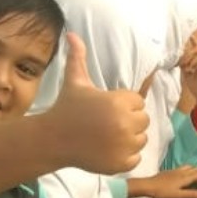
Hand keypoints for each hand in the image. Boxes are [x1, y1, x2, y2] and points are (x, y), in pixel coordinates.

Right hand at [45, 33, 149, 173]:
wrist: (52, 139)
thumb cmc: (66, 108)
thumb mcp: (75, 81)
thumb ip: (78, 57)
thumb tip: (72, 33)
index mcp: (119, 103)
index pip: (138, 102)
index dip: (123, 104)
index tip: (106, 107)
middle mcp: (125, 124)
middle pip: (143, 120)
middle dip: (128, 120)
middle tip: (106, 122)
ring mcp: (124, 146)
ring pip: (141, 139)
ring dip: (129, 138)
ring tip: (107, 135)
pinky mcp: (121, 164)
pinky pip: (136, 158)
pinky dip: (125, 156)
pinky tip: (107, 149)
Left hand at [131, 164, 196, 197]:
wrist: (147, 186)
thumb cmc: (162, 192)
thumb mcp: (177, 195)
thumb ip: (191, 194)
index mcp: (185, 177)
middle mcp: (182, 171)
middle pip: (196, 169)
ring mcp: (175, 170)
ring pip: (190, 167)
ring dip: (196, 171)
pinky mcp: (170, 172)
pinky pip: (184, 169)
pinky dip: (189, 171)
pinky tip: (186, 178)